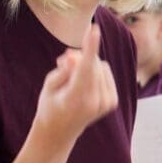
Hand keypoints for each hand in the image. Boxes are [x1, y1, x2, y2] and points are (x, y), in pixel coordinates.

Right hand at [34, 24, 117, 145]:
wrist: (59, 132)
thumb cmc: (50, 106)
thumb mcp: (49, 85)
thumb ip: (63, 69)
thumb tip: (75, 56)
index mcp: (76, 99)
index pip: (85, 69)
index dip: (90, 47)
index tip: (94, 30)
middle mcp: (95, 102)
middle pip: (92, 63)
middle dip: (79, 58)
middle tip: (62, 63)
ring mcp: (106, 103)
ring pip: (100, 65)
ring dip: (87, 65)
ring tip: (72, 79)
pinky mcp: (112, 101)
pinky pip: (106, 72)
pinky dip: (96, 72)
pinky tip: (85, 84)